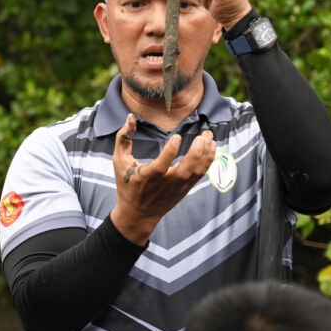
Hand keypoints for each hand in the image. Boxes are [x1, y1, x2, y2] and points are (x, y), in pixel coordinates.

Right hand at [110, 114, 215, 244]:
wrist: (138, 214)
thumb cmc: (127, 184)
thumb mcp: (119, 161)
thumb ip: (123, 138)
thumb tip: (130, 116)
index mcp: (146, 177)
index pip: (160, 166)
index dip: (169, 152)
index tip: (176, 136)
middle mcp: (164, 184)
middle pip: (185, 170)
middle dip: (197, 152)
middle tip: (203, 135)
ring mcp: (176, 187)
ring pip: (196, 172)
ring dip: (205, 154)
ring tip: (209, 136)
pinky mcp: (184, 189)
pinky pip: (200, 174)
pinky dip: (207, 161)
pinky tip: (211, 147)